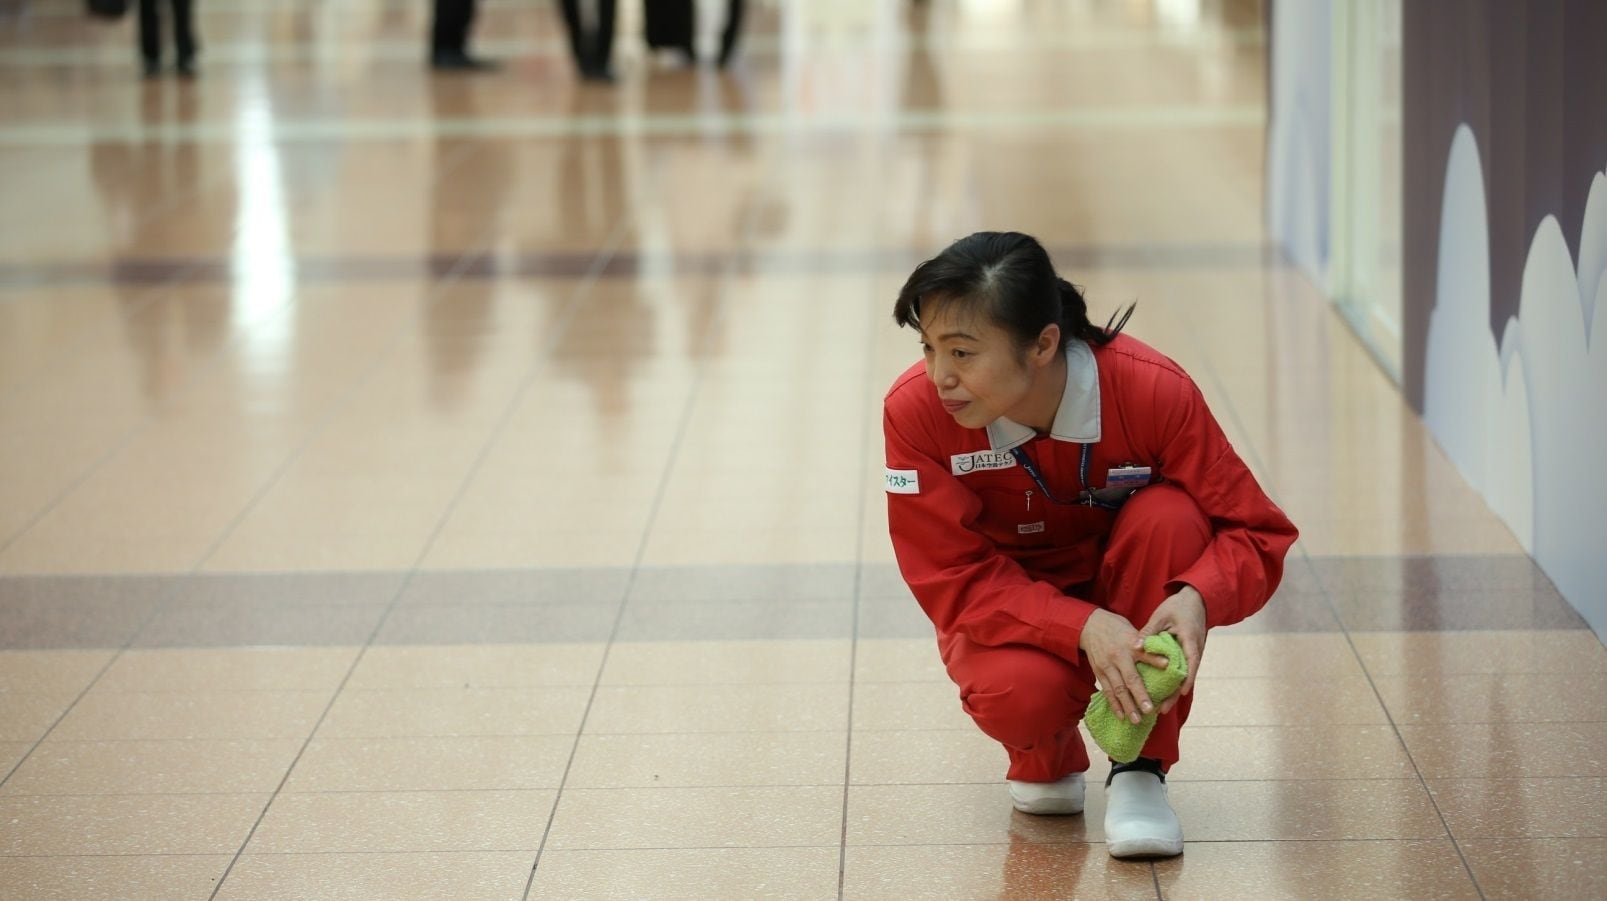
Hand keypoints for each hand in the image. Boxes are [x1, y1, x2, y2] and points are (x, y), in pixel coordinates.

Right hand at [1079, 608, 1172, 724]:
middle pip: (1129, 678)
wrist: (1088, 625)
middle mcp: (1117, 656)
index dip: (1155, 659)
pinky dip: (1114, 704)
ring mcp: (1106, 666)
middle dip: (1139, 696)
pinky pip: (1107, 691)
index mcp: (1129, 643)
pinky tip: (1121, 716)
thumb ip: (1146, 645)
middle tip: (1149, 711)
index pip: (1144, 652)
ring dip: (1127, 706)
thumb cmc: (1116, 628)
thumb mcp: (1132, 630)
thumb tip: (1166, 659)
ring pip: (1117, 689)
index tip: (1168, 666)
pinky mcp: (1098, 672)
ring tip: (1136, 720)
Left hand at [1137, 585, 1207, 714]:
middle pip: (1187, 676)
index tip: (1180, 693)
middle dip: (1175, 694)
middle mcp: (1195, 649)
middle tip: (1163, 709)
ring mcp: (1194, 653)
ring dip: (1174, 691)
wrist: (1195, 600)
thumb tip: (1134, 646)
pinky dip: (1174, 682)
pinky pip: (1182, 670)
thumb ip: (1149, 631)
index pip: (1191, 661)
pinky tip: (1164, 693)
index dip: (1186, 678)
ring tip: (1162, 708)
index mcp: (1190, 639)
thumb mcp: (1161, 616)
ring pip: (1185, 676)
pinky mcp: (1189, 654)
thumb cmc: (1178, 606)